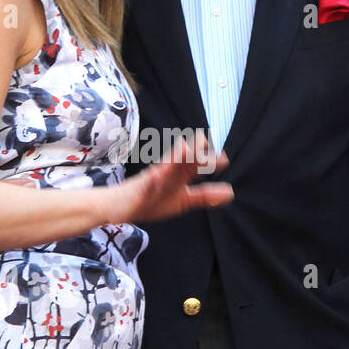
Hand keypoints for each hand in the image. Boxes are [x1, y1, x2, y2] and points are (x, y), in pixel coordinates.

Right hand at [113, 134, 232, 223]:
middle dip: (191, 155)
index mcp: (177, 177)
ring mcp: (150, 181)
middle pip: (181, 164)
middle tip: (203, 141)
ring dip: (173, 160)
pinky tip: (155, 176)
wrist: (118, 207)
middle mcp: (165, 175)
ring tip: (183, 148)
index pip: (194, 167)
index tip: (223, 158)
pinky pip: (143, 186)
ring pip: (163, 170)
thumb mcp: (183, 200)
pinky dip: (149, 181)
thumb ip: (204, 196)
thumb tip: (230, 193)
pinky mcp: (136, 190)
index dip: (207, 162)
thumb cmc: (151, 201)